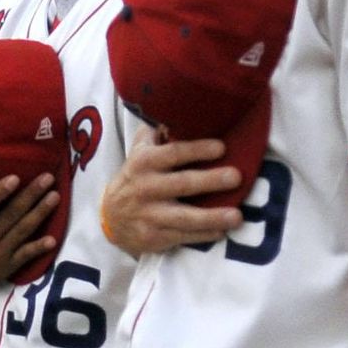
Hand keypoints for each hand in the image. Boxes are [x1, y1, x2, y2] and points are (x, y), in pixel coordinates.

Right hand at [0, 165, 58, 290]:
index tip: (14, 178)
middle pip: (9, 217)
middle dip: (29, 197)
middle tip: (47, 178)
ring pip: (22, 231)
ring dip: (39, 213)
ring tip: (54, 195)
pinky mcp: (10, 265)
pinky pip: (26, 255)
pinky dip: (39, 247)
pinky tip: (53, 237)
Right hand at [100, 133, 241, 254]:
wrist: (110, 217)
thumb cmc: (136, 178)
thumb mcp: (138, 153)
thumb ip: (155, 133)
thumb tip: (178, 110)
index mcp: (143, 163)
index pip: (172, 154)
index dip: (197, 150)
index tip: (221, 147)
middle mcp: (145, 188)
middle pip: (182, 184)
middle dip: (209, 181)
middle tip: (236, 177)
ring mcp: (149, 215)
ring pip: (184, 217)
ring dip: (211, 217)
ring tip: (236, 216)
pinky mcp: (154, 237)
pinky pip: (183, 236)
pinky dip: (204, 235)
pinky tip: (222, 231)